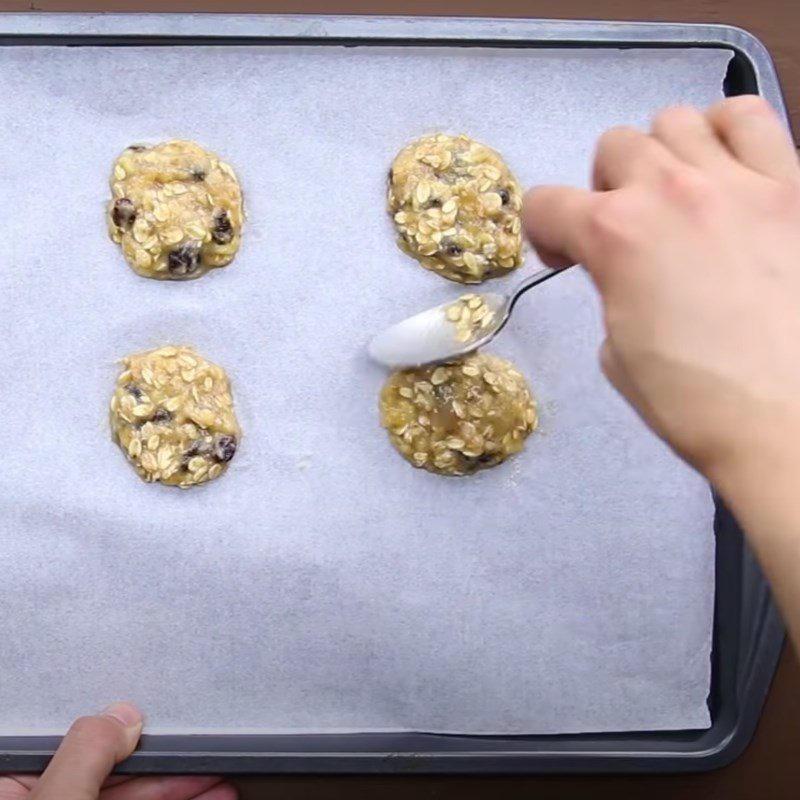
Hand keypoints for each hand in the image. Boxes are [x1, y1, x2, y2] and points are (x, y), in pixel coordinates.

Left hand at [0, 704, 235, 799]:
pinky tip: (210, 795)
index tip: (162, 714)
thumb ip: (86, 755)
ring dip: (183, 786)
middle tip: (205, 747)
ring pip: (133, 795)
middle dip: (167, 760)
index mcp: (11, 789)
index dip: (120, 722)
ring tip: (221, 778)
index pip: (68, 736)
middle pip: (110, 767)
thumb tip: (123, 714)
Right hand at [523, 96, 799, 488]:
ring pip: (677, 119)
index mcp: (614, 236)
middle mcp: (670, 190)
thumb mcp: (619, 354)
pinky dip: (729, 134)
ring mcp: (739, 180)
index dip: (544, 232)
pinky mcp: (795, 185)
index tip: (564, 259)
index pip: (546, 203)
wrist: (789, 421)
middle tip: (626, 230)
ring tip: (680, 193)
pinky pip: (753, 118)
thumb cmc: (695, 402)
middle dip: (606, 187)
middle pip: (613, 145)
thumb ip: (614, 292)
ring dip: (664, 153)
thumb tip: (629, 276)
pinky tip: (732, 173)